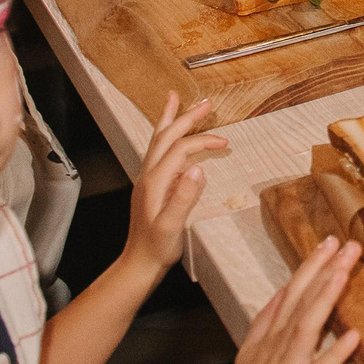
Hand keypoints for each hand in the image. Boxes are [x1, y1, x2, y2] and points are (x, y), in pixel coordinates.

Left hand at [120, 94, 227, 276]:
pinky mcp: (151, 185)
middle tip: (205, 102)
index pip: (181, 149)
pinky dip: (166, 135)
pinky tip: (172, 137)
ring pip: (158, 141)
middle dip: (186, 117)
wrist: (139, 263)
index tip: (224, 143)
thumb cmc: (157, 248)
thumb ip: (184, 197)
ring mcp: (148, 179)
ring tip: (175, 100)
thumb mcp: (172, 226)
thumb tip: (199, 168)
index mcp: (155, 181)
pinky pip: (158, 151)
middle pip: (166, 137)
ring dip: (170, 119)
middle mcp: (149, 175)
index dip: (203, 141)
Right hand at [184, 235, 361, 363]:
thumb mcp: (251, 354)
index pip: (290, 295)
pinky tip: (354, 337)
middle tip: (347, 244)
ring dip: (323, 299)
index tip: (329, 241)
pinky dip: (333, 355)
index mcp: (267, 338)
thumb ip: (268, 322)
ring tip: (342, 273)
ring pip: (304, 330)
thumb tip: (286, 290)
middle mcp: (275, 349)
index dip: (309, 267)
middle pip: (300, 304)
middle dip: (322, 271)